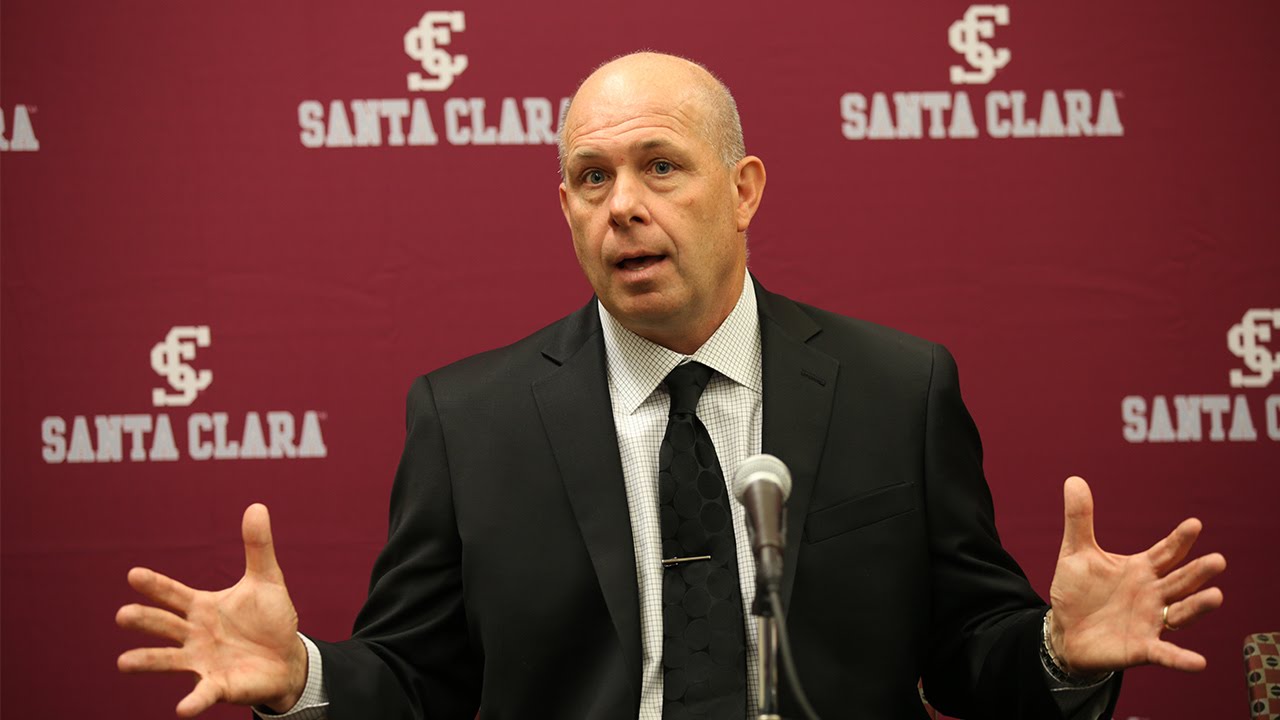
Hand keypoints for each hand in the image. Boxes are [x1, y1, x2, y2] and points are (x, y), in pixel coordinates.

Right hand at [116, 504, 308, 716]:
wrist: (288, 657)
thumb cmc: (269, 619)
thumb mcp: (266, 579)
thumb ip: (257, 547)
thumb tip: (256, 506)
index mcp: (202, 607)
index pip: (173, 594)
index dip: (155, 585)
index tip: (133, 574)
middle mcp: (195, 634)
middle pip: (164, 625)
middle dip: (145, 620)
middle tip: (122, 614)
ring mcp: (203, 661)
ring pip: (169, 660)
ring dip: (148, 661)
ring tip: (123, 663)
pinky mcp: (218, 685)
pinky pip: (202, 694)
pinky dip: (193, 701)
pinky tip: (182, 708)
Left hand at [1047, 476, 1225, 674]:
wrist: (1064, 631)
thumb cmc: (1077, 591)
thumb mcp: (1076, 552)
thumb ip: (1079, 519)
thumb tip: (1073, 479)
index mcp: (1141, 569)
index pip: (1166, 552)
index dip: (1179, 540)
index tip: (1194, 524)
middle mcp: (1153, 594)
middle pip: (1180, 580)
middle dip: (1198, 571)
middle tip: (1217, 560)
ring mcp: (1150, 621)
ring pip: (1181, 613)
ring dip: (1198, 607)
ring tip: (1216, 596)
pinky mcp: (1142, 648)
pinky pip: (1165, 654)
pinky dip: (1181, 659)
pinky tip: (1198, 663)